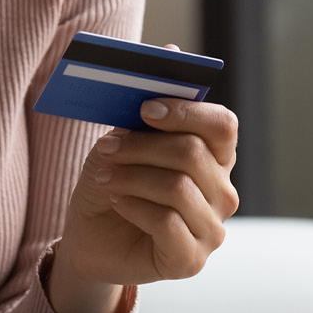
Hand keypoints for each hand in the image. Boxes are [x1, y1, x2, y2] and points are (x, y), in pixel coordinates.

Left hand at [55, 51, 239, 297]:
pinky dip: (134, 206)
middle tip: (106, 148)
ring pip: (178, 187)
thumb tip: (171, 52)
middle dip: (142, 146)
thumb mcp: (123, 140)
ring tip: (104, 177)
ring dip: (131, 176)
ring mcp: (212, 229)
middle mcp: (222, 193)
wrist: (90, 238)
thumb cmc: (113, 183)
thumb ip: (147, 105)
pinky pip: (168, 223)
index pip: (222, 124)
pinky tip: (118, 202)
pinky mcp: (191, 260)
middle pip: (193, 153)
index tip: (143, 109)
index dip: (185, 111)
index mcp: (214, 157)